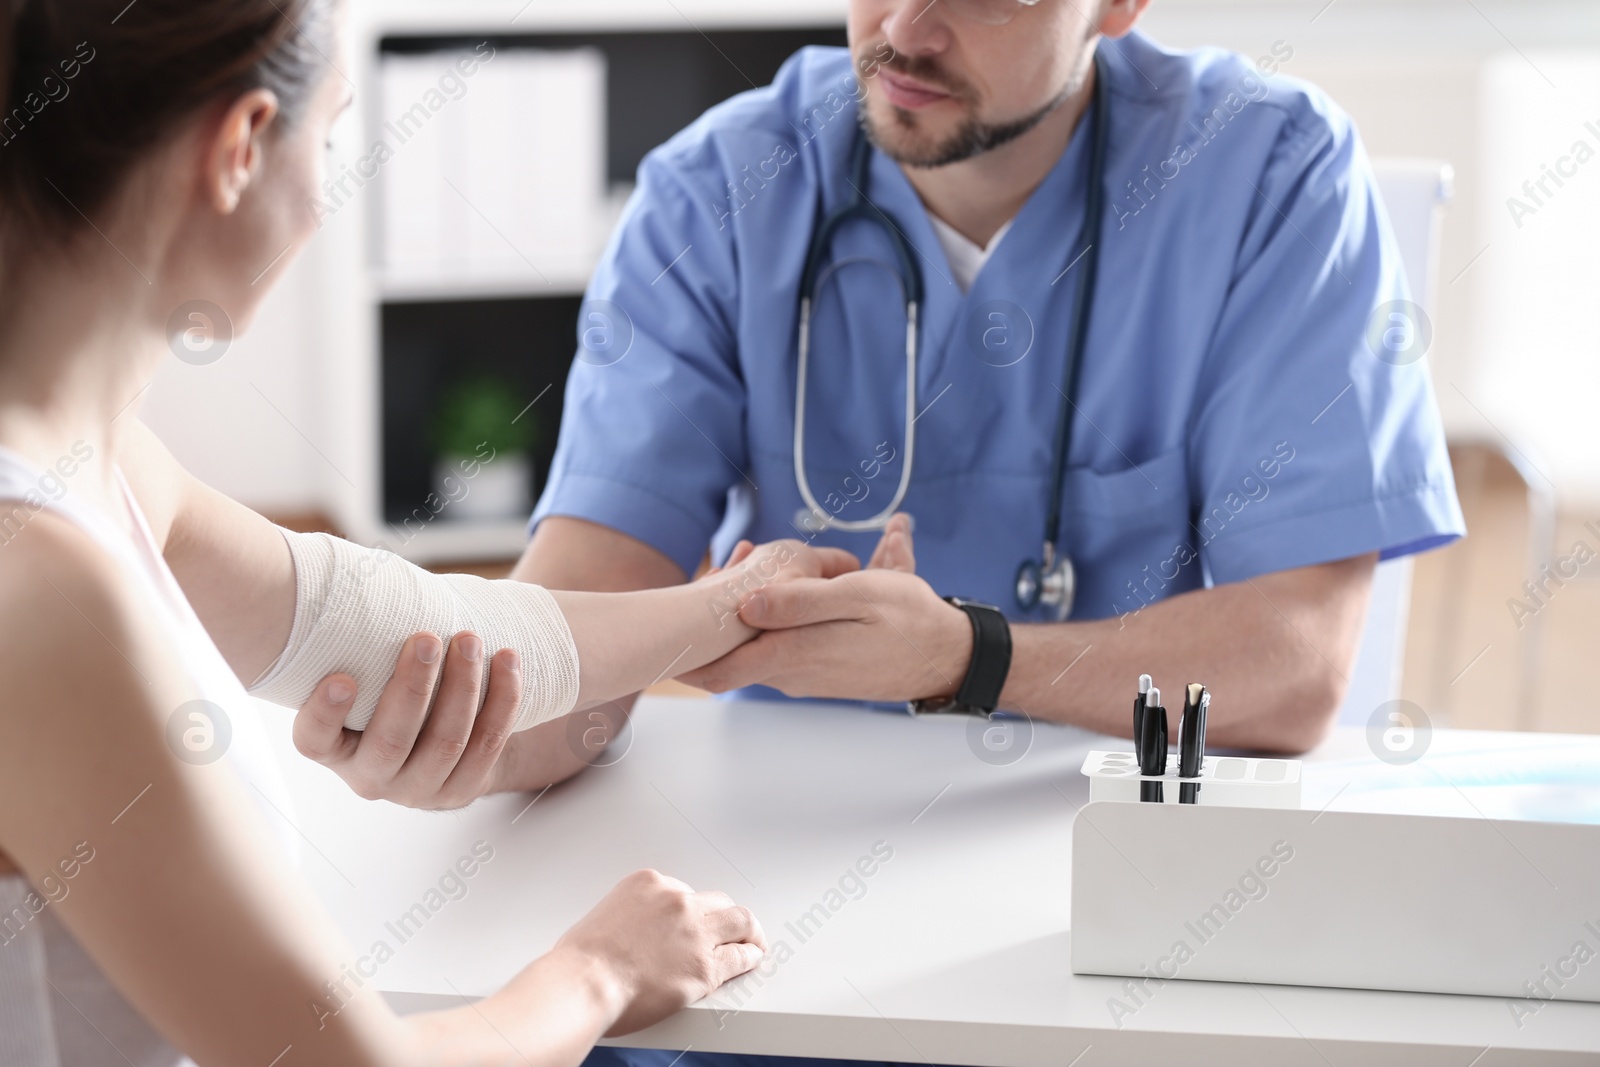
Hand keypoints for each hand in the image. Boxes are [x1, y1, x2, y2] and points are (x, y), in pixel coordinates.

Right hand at [292, 631, 523, 809]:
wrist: (446, 743)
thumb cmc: (395, 691)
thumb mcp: (369, 677)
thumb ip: (363, 648)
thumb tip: (368, 580)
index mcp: (334, 749)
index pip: (313, 741)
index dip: (324, 714)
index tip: (342, 677)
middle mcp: (369, 777)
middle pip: (391, 740)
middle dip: (412, 687)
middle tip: (426, 638)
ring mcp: (417, 789)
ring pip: (446, 743)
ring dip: (463, 687)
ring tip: (470, 640)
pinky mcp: (460, 790)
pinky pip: (487, 745)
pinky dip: (502, 700)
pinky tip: (507, 660)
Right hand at [552, 869, 766, 1035]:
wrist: (585, 984)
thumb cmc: (581, 961)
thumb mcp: (601, 917)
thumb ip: (627, 919)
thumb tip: (631, 936)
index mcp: (648, 884)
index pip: (683, 890)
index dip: (690, 911)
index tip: (692, 923)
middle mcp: (677, 901)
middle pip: (716, 901)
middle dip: (722, 916)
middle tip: (729, 929)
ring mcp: (695, 931)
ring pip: (739, 920)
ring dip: (748, 930)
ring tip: (753, 940)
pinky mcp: (707, 966)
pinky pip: (741, 956)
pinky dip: (750, 957)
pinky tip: (751, 960)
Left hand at [681, 515, 972, 701]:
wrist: (946, 656)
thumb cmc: (908, 620)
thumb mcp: (859, 597)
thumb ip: (800, 602)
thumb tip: (745, 604)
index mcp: (795, 654)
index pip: (719, 670)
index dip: (685, 652)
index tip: (664, 620)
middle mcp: (790, 673)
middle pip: (728, 655)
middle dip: (711, 612)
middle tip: (717, 562)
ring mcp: (802, 675)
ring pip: (752, 646)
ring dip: (742, 608)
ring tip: (744, 556)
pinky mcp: (815, 670)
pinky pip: (777, 644)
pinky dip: (769, 615)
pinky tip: (781, 580)